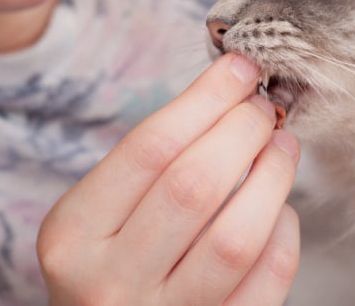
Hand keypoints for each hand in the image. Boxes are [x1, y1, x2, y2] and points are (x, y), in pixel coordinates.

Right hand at [37, 53, 300, 304]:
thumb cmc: (109, 266)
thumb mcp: (97, 217)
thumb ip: (151, 164)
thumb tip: (231, 90)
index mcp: (72, 235)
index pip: (148, 149)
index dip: (204, 100)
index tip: (239, 70)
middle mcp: (108, 281)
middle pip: (193, 187)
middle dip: (241, 132)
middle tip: (263, 107)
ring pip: (235, 238)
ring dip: (272, 178)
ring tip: (282, 146)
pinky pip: (264, 284)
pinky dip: (282, 237)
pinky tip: (280, 210)